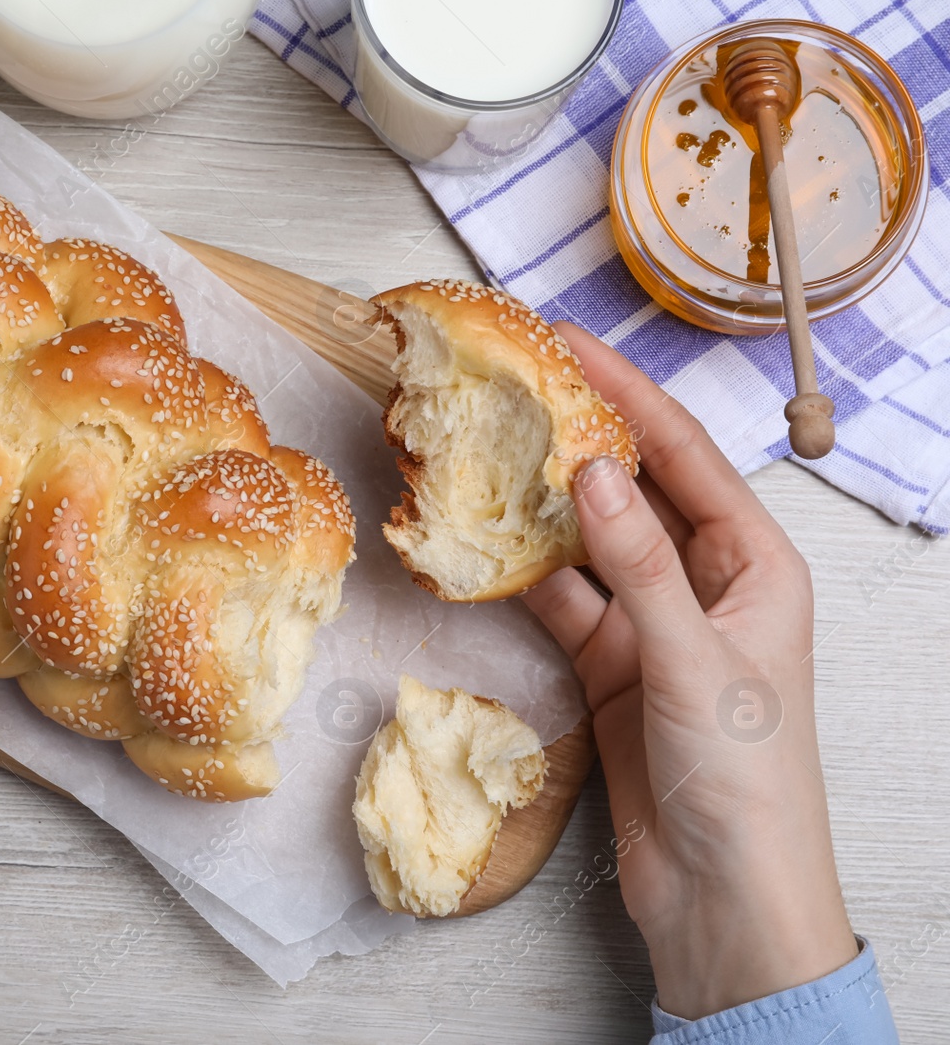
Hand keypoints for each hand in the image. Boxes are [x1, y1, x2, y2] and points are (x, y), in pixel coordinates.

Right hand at [523, 323, 855, 1018]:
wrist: (723, 896)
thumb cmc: (744, 779)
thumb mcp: (695, 661)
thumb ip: (639, 566)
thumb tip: (590, 473)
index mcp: (756, 567)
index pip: (686, 458)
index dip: (629, 398)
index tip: (571, 347)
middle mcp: (706, 585)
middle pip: (635, 490)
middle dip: (581, 439)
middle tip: (517, 387)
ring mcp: (654, 627)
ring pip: (590, 544)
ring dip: (544, 506)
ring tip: (488, 451)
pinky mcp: (612, 669)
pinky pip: (564, 602)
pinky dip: (526, 576)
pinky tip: (488, 544)